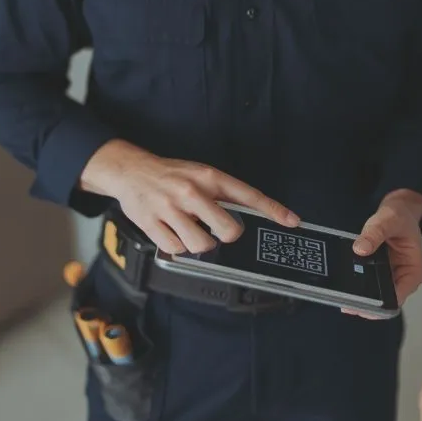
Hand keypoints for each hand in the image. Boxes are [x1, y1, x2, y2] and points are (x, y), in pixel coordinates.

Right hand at [79, 139, 298, 253]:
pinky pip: (177, 249)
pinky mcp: (152, 224)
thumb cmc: (170, 174)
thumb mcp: (200, 174)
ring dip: (201, 244)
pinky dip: (179, 247)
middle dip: (227, 235)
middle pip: (228, 229)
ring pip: (202, 245)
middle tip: (217, 229)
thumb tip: (248, 214)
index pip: (247, 195)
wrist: (130, 171)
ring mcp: (171, 208)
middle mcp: (191, 191)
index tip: (291, 221)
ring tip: (191, 230)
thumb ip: (221, 192)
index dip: (272, 210)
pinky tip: (173, 232)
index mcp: (208, 177)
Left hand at [346, 189, 421, 317]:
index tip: (360, 305)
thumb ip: (374, 233)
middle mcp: (406, 279)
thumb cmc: (400, 216)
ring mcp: (394, 277)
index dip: (378, 305)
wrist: (399, 210)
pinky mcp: (382, 273)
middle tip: (345, 302)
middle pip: (385, 300)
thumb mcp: (388, 219)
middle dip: (366, 303)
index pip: (396, 299)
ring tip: (342, 295)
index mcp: (414, 271)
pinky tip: (345, 285)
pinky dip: (359, 285)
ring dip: (360, 296)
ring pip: (376, 295)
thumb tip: (360, 249)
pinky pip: (370, 284)